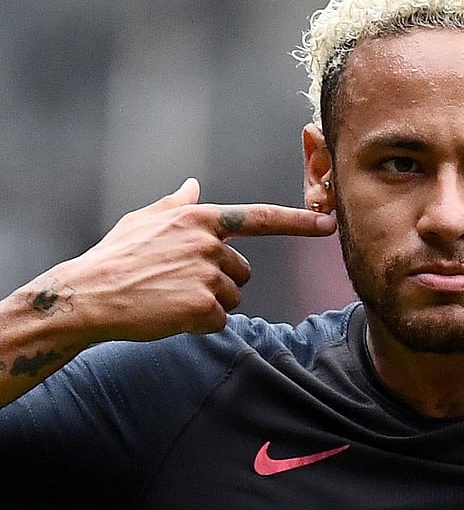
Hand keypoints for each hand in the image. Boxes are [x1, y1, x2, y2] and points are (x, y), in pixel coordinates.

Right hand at [46, 178, 335, 343]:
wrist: (87, 297)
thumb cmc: (114, 257)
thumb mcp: (143, 220)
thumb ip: (177, 205)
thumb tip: (193, 185)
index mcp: (200, 219)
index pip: (260, 218)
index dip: (298, 222)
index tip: (328, 224)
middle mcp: (210, 243)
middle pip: (243, 271)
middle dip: (220, 281)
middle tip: (177, 284)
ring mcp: (208, 274)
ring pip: (233, 297)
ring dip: (209, 304)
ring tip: (170, 298)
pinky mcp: (205, 306)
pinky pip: (220, 320)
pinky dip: (199, 324)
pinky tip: (170, 315)